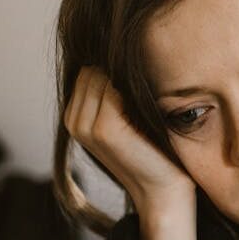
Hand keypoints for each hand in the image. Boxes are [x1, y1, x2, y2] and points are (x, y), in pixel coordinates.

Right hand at [64, 66, 200, 239]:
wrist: (165, 189)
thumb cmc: (154, 150)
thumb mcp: (130, 116)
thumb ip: (116, 90)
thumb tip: (121, 50)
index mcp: (76, 115)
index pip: (90, 69)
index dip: (117, 72)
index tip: (141, 89)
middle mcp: (74, 119)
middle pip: (95, 69)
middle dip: (121, 74)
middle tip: (147, 100)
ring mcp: (85, 125)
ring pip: (104, 76)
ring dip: (130, 82)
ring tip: (149, 107)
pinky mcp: (104, 128)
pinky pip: (115, 87)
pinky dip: (136, 90)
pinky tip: (151, 109)